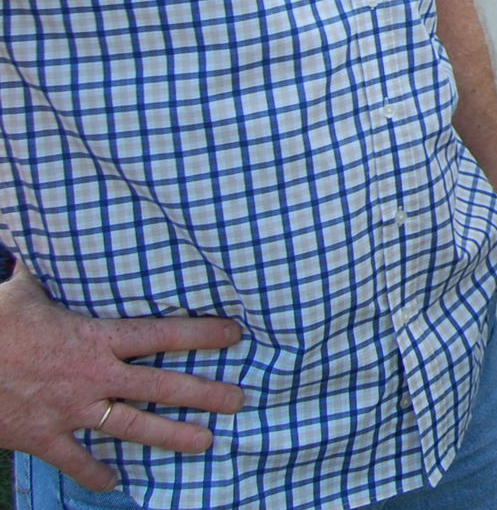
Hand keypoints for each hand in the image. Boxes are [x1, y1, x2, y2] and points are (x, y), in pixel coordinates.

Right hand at [0, 270, 244, 490]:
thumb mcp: (25, 293)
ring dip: (171, 436)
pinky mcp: (43, 437)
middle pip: (161, 386)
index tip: (235, 334)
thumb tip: (45, 246)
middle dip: (203, 394)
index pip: (161, 334)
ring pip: (132, 427)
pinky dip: (92, 474)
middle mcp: (93, 377)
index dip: (201, 334)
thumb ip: (47, 275)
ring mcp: (71, 410)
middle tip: (238, 400)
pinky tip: (111, 483)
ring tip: (206, 443)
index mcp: (95, 339)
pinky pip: (74, 460)